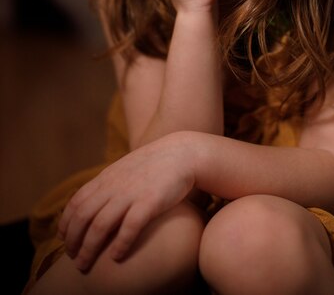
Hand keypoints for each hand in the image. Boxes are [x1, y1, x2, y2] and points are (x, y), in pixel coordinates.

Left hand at [58, 132, 194, 271]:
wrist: (183, 153)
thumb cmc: (155, 164)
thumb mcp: (126, 168)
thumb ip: (110, 183)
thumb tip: (95, 202)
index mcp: (107, 177)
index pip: (76, 201)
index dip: (66, 223)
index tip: (64, 240)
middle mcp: (114, 185)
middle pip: (83, 217)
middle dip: (73, 241)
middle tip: (73, 258)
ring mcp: (131, 193)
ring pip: (100, 225)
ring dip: (89, 249)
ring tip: (85, 265)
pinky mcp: (150, 202)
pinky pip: (129, 227)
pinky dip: (119, 244)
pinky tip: (116, 258)